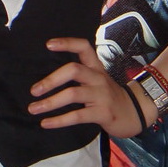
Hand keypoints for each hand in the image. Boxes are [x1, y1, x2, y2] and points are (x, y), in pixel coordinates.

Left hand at [28, 37, 154, 137]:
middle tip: (34, 90)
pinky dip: (59, 120)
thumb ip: (79, 74)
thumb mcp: (96, 79)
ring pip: (73, 94)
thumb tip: (47, 77)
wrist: (134, 112)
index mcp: (95, 67)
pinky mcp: (102, 113)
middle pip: (74, 70)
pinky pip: (77, 116)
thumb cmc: (107, 95)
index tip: (48, 44)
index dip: (67, 43)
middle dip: (51, 80)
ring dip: (50, 102)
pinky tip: (46, 123)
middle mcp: (98, 77)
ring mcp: (101, 95)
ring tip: (33, 109)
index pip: (83, 47)